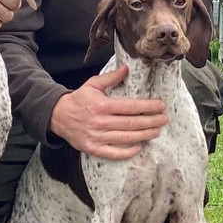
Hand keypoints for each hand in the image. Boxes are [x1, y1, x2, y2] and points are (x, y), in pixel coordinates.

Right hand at [48, 65, 168, 159]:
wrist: (57, 116)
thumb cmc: (78, 100)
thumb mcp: (92, 85)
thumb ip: (110, 77)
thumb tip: (127, 68)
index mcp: (102, 105)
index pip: (131, 107)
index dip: (148, 107)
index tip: (161, 106)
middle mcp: (101, 122)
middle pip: (132, 124)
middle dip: (151, 121)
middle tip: (164, 119)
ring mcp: (97, 137)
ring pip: (126, 138)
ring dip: (144, 135)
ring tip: (156, 131)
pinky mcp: (93, 148)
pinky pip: (114, 153)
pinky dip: (127, 152)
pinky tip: (139, 147)